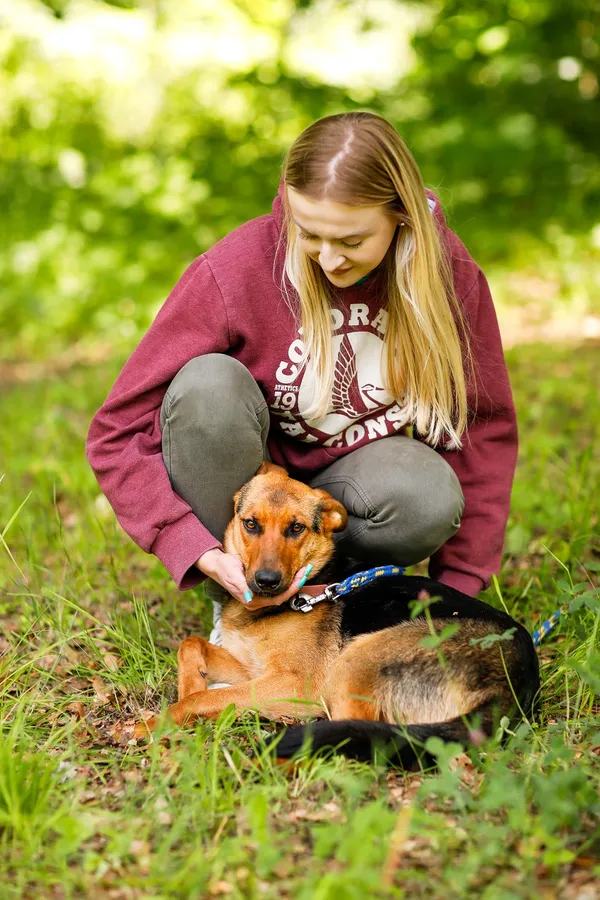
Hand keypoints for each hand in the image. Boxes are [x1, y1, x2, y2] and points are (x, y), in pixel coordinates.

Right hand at [195, 548, 311, 609]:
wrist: (218, 565)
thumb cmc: (225, 568)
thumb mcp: (232, 574)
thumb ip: (240, 586)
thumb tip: (249, 596)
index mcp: (251, 600)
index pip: (278, 598)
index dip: (291, 589)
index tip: (300, 577)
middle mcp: (256, 602)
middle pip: (283, 596)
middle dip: (296, 584)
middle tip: (306, 570)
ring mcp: (259, 597)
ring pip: (282, 593)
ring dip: (293, 582)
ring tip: (303, 570)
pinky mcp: (261, 591)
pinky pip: (278, 588)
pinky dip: (287, 580)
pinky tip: (294, 572)